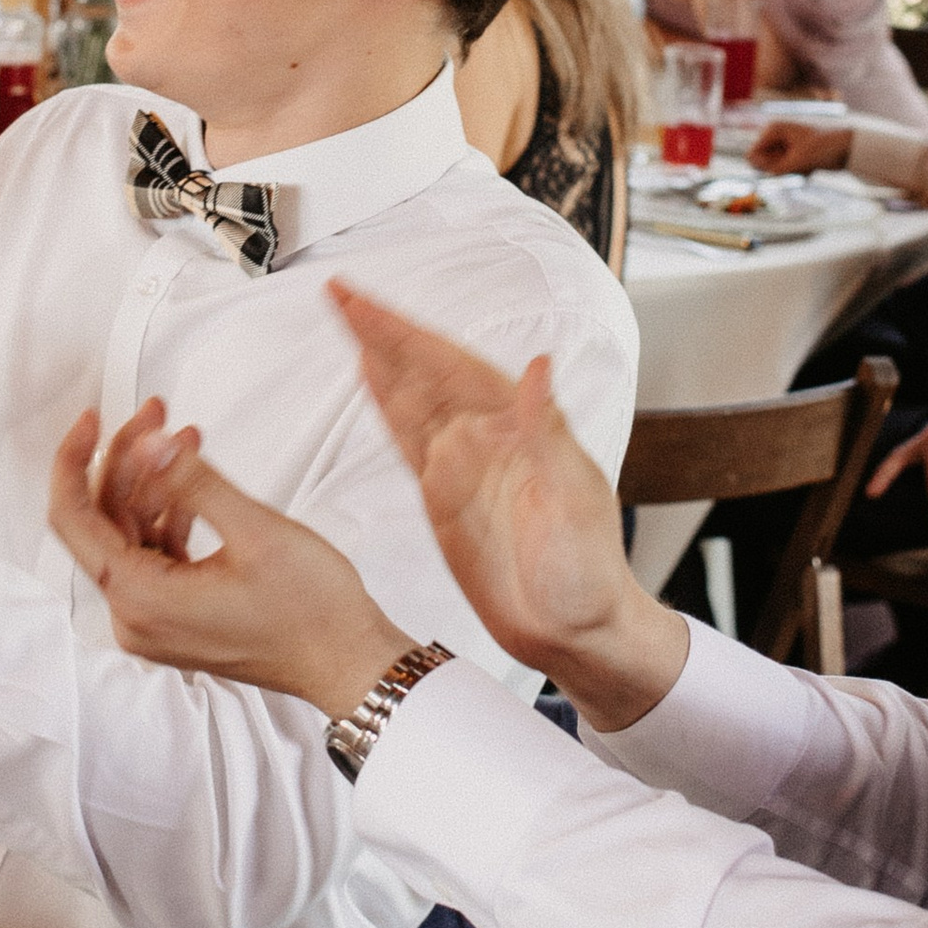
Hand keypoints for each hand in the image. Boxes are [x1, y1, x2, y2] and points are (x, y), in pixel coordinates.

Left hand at [46, 403, 403, 716]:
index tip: (93, 418)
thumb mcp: (255, 530)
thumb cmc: (313, 611)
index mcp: (142, 601)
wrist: (349, 663)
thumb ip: (194, 481)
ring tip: (183, 435)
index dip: (74, 460)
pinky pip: (155, 555)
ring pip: (130, 534)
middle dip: (126, 460)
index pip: (73, 519)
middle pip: (103, 522)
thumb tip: (150, 442)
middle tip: (155, 413)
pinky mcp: (177, 618)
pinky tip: (195, 476)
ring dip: (151, 482)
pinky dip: (169, 512)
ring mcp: (155, 622)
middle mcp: (136, 618)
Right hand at [327, 286, 687, 732]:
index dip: (407, 331)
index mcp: (520, 426)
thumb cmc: (588, 574)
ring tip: (346, 318)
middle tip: (338, 292)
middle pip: (424, 370)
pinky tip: (371, 380)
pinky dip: (387, 407)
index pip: (452, 363)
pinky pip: (408, 441)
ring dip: (380, 358)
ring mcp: (464, 465)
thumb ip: (546, 433)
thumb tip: (539, 366)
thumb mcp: (573, 502)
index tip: (367, 301)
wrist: (575, 635)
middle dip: (382, 330)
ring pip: (412, 398)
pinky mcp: (445, 499)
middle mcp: (488, 436)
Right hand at [749, 114, 852, 176]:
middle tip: (800, 165)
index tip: (786, 166)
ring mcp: (784, 146)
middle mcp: (776, 136)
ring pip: (775, 169)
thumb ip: (774, 168)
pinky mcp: (793, 155)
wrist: (848, 148)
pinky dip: (797, 173)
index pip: (753, 155)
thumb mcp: (798, 161)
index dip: (766, 167)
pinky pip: (786, 171)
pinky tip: (811, 168)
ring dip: (790, 172)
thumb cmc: (823, 147)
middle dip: (780, 169)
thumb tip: (758, 172)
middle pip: (763, 163)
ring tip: (807, 165)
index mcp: (773, 129)